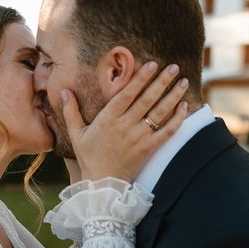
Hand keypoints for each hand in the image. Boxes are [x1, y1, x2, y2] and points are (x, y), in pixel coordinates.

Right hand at [60, 61, 188, 181]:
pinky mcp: (148, 149)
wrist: (102, 183)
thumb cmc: (89, 157)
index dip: (141, 78)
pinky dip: (177, 119)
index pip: (128, 93)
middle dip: (162, 81)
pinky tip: (185, 106)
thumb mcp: (76, 134)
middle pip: (147, 99)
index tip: (153, 64)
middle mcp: (125, 126)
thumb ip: (71, 111)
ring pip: (159, 113)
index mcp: (108, 119)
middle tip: (175, 67)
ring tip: (184, 81)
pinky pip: (166, 132)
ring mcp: (138, 138)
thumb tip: (64, 91)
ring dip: (173, 96)